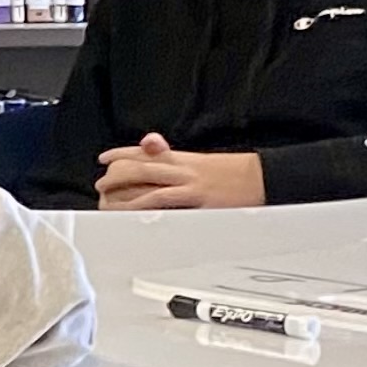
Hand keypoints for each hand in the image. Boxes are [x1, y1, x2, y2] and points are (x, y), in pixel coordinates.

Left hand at [95, 135, 267, 211]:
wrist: (265, 177)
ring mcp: (189, 183)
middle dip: (117, 176)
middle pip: (140, 166)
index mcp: (183, 158)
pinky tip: (137, 214)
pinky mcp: (199, 199)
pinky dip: (150, 206)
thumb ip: (180, 165)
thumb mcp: (205, 164)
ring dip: (126, 194)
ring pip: (148, 183)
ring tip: (110, 204)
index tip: (103, 158)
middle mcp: (182, 168)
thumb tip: (159, 163)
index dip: (122, 153)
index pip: (145, 151)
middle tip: (101, 186)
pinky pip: (168, 201)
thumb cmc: (235, 174)